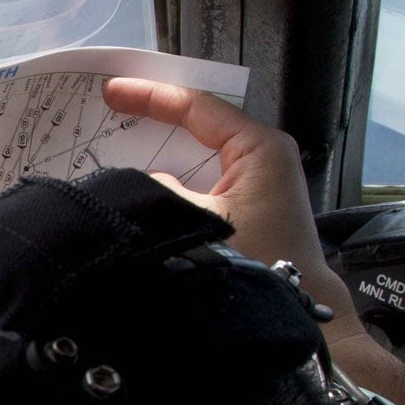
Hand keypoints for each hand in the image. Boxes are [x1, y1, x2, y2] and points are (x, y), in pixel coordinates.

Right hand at [101, 79, 369, 357]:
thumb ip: (161, 191)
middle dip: (154, 121)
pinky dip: (174, 180)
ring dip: (163, 153)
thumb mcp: (198, 219)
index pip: (198, 107)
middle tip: (109, 112)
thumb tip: (138, 181)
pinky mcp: (249, 207)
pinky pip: (204, 181)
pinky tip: (142, 184)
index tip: (111, 93)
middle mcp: (262, 156)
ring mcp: (257, 182)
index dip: (150, 97)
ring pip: (199, 156)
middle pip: (199, 126)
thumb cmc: (255, 262)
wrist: (296, 311)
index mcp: (259, 147)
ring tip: (118, 144)